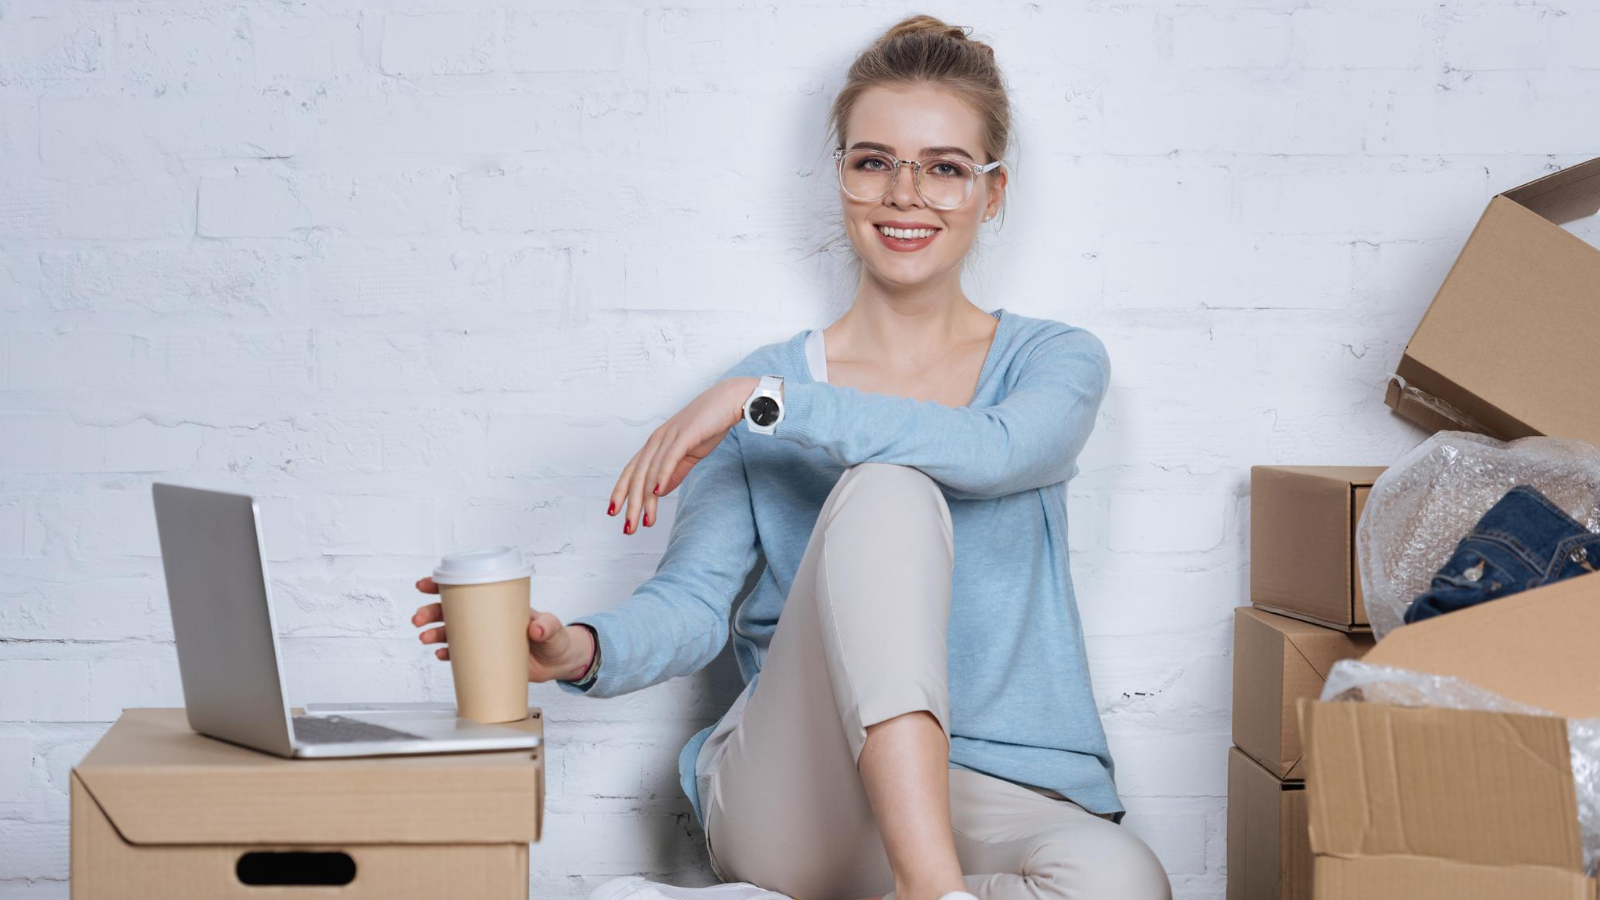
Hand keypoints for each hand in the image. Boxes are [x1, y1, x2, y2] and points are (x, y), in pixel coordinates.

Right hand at [412, 576, 596, 682]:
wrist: (559, 662)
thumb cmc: (556, 638)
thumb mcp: (553, 628)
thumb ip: (547, 626)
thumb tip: (535, 628)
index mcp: (499, 603)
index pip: (468, 588)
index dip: (443, 585)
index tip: (425, 585)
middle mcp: (488, 618)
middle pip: (452, 611)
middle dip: (430, 612)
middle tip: (418, 619)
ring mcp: (485, 638)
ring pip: (452, 632)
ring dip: (434, 633)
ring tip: (425, 638)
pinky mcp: (486, 657)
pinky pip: (460, 655)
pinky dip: (448, 654)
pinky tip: (440, 655)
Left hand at [608, 376, 756, 534]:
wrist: (730, 400)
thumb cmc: (709, 425)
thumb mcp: (689, 454)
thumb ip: (674, 472)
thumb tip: (659, 491)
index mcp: (656, 443)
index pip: (632, 471)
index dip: (621, 492)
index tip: (616, 513)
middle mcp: (657, 439)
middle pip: (637, 475)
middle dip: (631, 504)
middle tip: (628, 528)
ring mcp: (670, 436)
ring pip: (650, 471)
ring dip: (645, 499)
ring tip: (644, 520)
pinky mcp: (685, 435)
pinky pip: (669, 459)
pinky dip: (661, 476)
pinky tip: (657, 493)